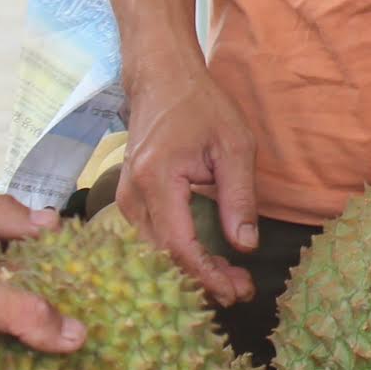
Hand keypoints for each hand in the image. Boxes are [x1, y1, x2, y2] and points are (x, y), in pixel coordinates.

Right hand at [114, 65, 257, 303]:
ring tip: (230, 278)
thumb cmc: (200, 105)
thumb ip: (240, 197)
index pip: (179, 246)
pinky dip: (178, 254)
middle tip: (241, 290)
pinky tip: (206, 260)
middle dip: (202, 279)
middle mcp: (132, 194)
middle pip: (163, 256)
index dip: (207, 275)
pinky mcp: (128, 198)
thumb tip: (245, 245)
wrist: (161, 78)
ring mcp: (125, 197)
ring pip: (155, 252)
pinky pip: (151, 238)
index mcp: (157, 180)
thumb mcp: (234, 145)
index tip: (236, 290)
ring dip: (191, 269)